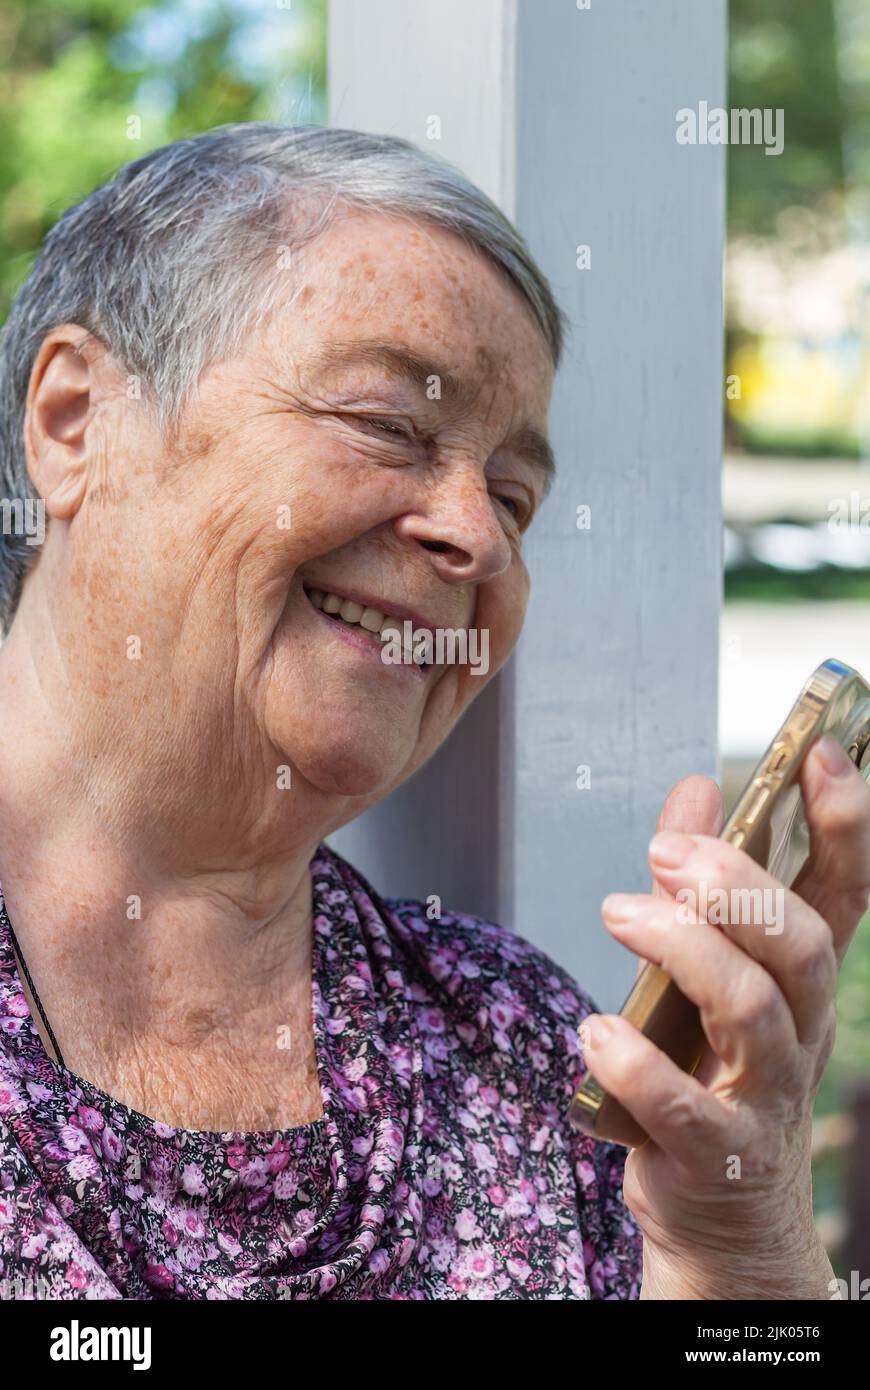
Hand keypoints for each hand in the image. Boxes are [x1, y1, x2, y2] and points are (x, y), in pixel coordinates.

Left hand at [580, 735, 869, 1299]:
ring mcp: (765, 1097)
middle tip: (665, 851)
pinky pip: (687, 1108)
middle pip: (805, 946)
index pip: (845, 892)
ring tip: (618, 914)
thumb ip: (700, 877)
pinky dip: (639, 1064)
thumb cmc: (715, 1066)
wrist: (724, 1210)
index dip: (844, 823)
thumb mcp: (715, 967)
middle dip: (740, 885)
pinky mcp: (715, 1153)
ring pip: (754, 1011)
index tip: (815, 754)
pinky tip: (596, 1033)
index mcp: (802, 979)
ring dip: (684, 950)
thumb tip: (695, 786)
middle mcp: (801, 1032)